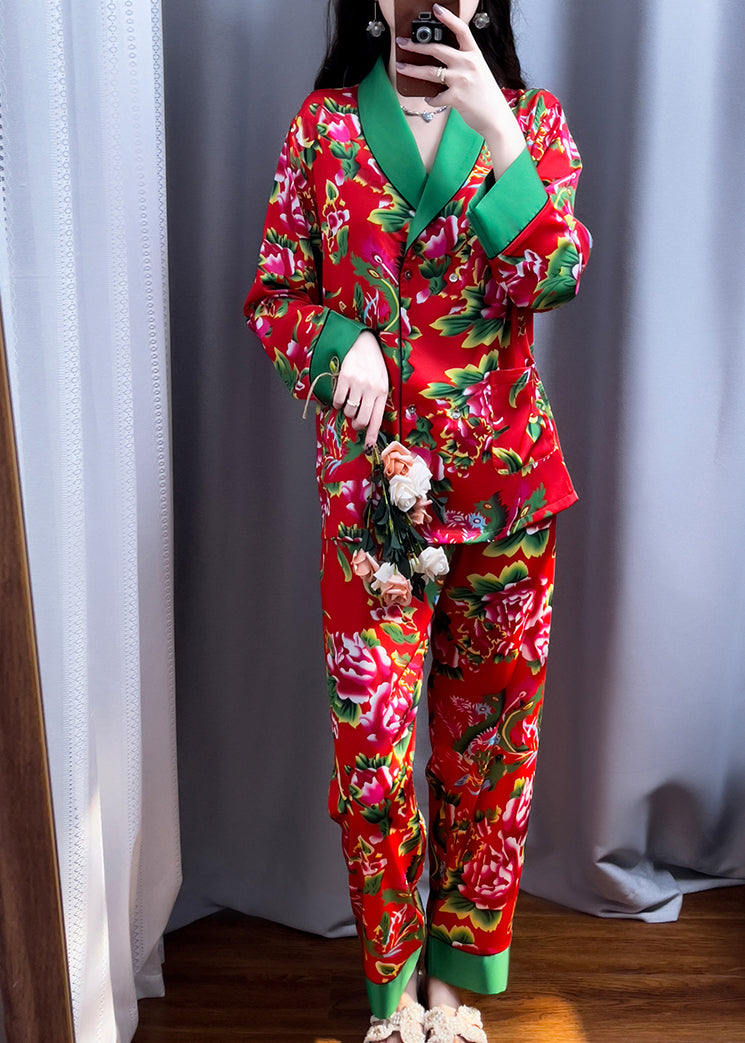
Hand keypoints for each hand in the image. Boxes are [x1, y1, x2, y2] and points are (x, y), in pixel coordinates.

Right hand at [332, 331, 388, 447]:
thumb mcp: (381, 381)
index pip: (378, 419)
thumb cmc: (373, 364)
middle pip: (362, 420)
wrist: (363, 341)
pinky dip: (337, 402)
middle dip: (356, 424)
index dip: (372, 435)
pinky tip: (341, 395)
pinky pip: (338, 400)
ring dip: (346, 411)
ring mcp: (358, 383)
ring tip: (349, 400)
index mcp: (383, 392)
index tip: (368, 447)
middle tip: (354, 420)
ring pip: (348, 411)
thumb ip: (376, 400)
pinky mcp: (345, 377)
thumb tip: (368, 423)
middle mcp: (372, 389)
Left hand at [395, 3, 525, 175]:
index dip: (448, 18)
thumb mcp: (478, 71)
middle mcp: (468, 64)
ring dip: (412, 69)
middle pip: (436, 49)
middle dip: (415, 45)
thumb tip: (440, 62)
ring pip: (430, 71)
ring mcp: (461, 80)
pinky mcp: (456, 97)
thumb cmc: (485, 96)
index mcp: (474, 54)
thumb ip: (463, 63)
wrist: (496, 118)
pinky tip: (430, 99)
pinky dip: (430, 99)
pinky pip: (435, 96)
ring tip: (400, 67)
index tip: (436, 9)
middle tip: (402, 43)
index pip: (461, 30)